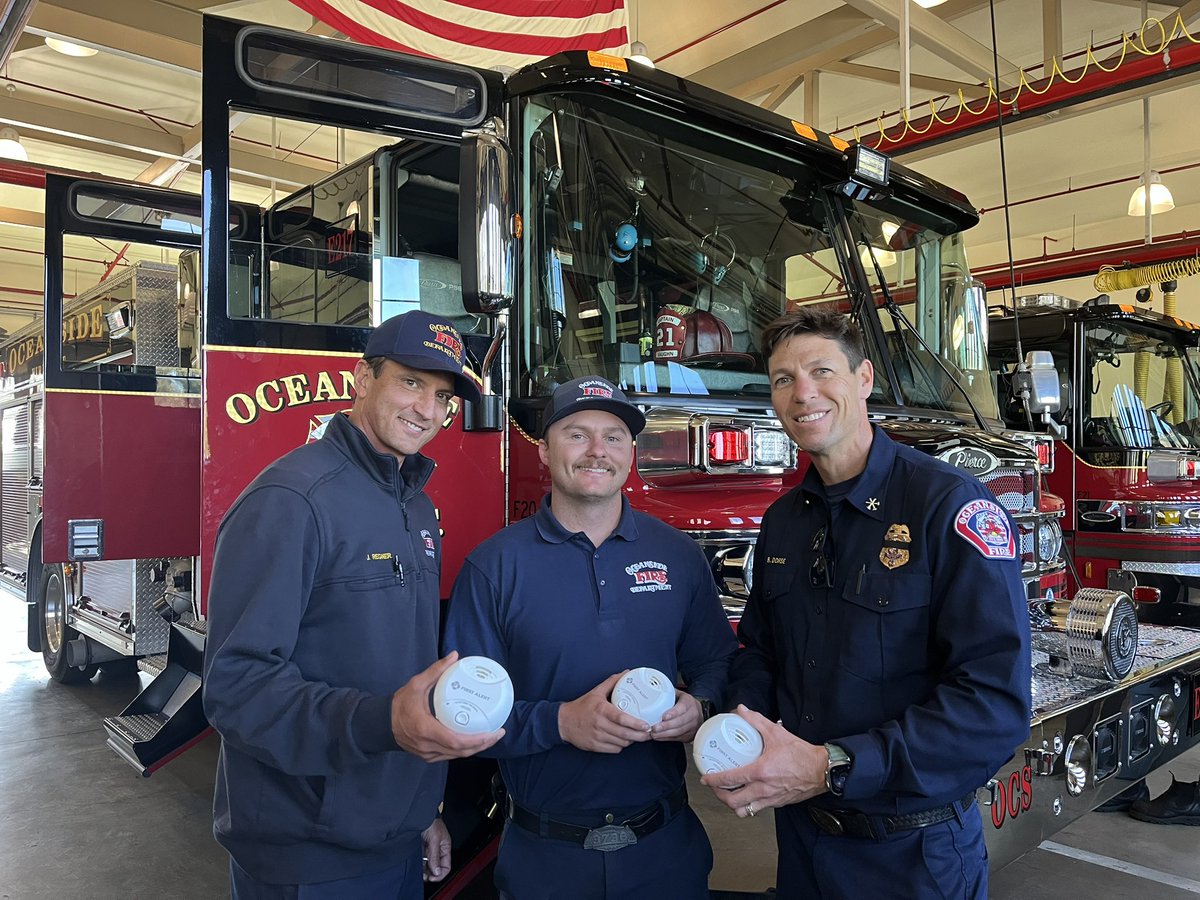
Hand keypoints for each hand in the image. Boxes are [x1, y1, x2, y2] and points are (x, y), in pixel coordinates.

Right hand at [391, 652, 503, 761]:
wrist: (381, 724)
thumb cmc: (399, 705)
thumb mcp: (416, 684)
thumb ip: (435, 671)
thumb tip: (454, 656)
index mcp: (426, 730)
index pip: (457, 741)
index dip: (478, 740)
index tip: (493, 732)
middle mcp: (428, 746)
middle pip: (461, 752)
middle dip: (483, 744)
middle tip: (498, 733)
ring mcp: (428, 754)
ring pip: (457, 756)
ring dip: (475, 748)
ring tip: (490, 736)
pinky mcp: (428, 756)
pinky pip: (450, 755)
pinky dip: (464, 750)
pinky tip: (474, 740)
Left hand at [421, 817, 450, 881]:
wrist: (420, 815)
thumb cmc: (431, 822)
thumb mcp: (434, 839)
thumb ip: (435, 856)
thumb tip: (436, 871)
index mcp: (445, 848)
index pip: (446, 867)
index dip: (440, 874)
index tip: (432, 878)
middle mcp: (438, 851)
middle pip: (436, 868)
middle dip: (431, 873)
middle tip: (423, 876)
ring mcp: (429, 850)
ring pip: (428, 866)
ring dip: (424, 870)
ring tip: (419, 872)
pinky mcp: (421, 849)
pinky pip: (421, 861)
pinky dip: (419, 865)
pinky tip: (416, 865)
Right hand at [558, 671, 653, 752]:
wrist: (563, 722)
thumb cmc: (581, 707)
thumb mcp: (596, 692)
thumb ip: (612, 682)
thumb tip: (626, 672)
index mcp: (601, 710)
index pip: (621, 718)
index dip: (635, 723)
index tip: (646, 725)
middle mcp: (599, 724)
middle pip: (624, 734)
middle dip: (640, 736)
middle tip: (649, 733)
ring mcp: (597, 737)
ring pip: (621, 743)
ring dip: (631, 740)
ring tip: (638, 736)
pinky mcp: (595, 747)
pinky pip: (614, 749)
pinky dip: (621, 746)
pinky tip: (624, 740)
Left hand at [650, 691, 702, 741]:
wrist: (697, 712)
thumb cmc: (684, 703)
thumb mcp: (678, 694)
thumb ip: (668, 693)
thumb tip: (651, 690)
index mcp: (689, 702)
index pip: (683, 707)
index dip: (673, 713)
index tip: (664, 716)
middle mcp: (693, 714)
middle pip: (680, 721)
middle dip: (666, 726)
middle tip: (655, 727)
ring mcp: (693, 726)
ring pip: (679, 731)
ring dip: (665, 734)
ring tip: (654, 733)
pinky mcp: (690, 735)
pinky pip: (678, 738)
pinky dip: (667, 738)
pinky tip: (659, 737)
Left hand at [700, 705, 826, 816]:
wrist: (822, 770)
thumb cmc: (801, 754)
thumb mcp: (776, 733)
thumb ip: (756, 721)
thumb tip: (741, 710)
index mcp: (761, 772)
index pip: (731, 779)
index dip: (714, 781)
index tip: (706, 779)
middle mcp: (764, 789)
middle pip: (733, 801)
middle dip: (720, 796)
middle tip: (715, 788)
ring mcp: (771, 799)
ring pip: (745, 810)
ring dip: (733, 804)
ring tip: (728, 794)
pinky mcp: (778, 803)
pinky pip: (757, 809)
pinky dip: (748, 805)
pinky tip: (746, 795)